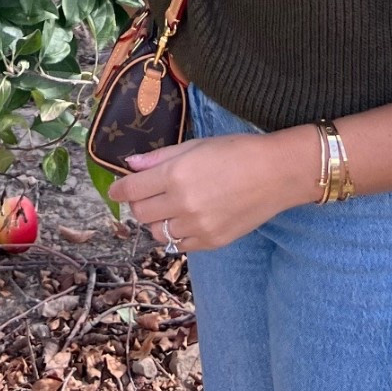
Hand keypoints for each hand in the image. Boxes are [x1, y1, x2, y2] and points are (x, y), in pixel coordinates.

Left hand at [108, 133, 286, 251]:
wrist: (276, 174)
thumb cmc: (236, 151)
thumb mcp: (195, 145)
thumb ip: (160, 157)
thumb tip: (130, 164)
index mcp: (176, 175)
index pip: (132, 189)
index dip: (119, 189)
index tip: (115, 189)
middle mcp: (183, 204)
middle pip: (140, 213)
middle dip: (137, 203)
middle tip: (145, 194)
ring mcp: (197, 227)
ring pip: (158, 233)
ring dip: (157, 220)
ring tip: (169, 207)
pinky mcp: (211, 243)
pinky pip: (180, 245)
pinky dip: (177, 234)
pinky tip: (187, 219)